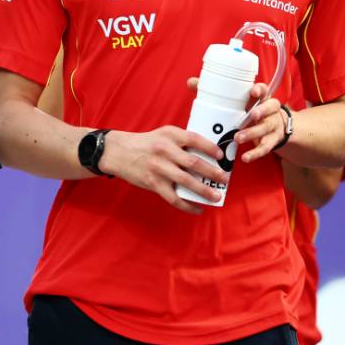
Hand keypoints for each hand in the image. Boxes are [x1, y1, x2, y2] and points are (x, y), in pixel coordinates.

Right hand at [99, 124, 225, 213]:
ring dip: (204, 190)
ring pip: (187, 181)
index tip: (221, 156)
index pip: (195, 139)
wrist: (118, 152)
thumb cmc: (146, 144)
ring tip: (216, 196)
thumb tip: (207, 156)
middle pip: (194, 163)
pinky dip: (187, 205)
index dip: (210, 148)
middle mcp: (165, 151)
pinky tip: (198, 209)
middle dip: (213, 172)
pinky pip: (174, 198)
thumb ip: (181, 142)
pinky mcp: (153, 183)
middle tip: (225, 179)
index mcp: (170, 135)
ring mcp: (159, 168)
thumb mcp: (163, 135)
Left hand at [234, 82, 286, 163]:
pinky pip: (265, 147)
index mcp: (265, 99)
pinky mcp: (273, 140)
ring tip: (237, 138)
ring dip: (251, 133)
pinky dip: (255, 153)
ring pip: (265, 128)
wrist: (278, 126)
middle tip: (251, 114)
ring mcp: (274, 126)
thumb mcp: (252, 104)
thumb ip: (240, 102)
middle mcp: (272, 111)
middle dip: (260, 111)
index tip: (254, 92)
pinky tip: (245, 157)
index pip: (265, 91)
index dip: (260, 90)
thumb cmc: (258, 112)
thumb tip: (217, 102)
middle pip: (268, 109)